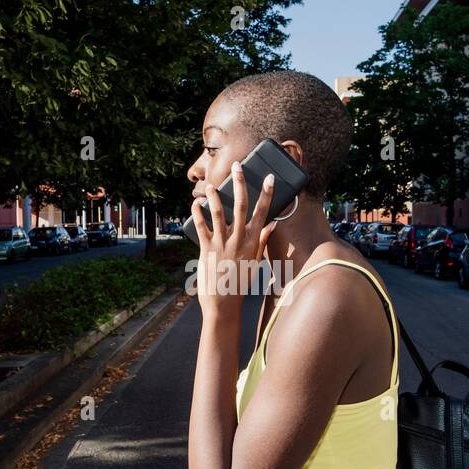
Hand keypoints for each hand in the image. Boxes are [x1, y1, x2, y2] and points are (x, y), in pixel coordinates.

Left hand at [191, 161, 276, 319]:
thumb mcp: (255, 261)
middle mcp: (238, 240)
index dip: (267, 194)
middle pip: (240, 206)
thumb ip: (262, 240)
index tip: (270, 178)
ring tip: (212, 185)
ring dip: (215, 196)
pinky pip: (201, 226)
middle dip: (240, 184)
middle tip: (237, 167)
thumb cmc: (240, 281)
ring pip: (218, 213)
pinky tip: (195, 203)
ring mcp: (222, 243)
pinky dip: (197, 213)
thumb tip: (272, 224)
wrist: (223, 301)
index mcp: (252, 242)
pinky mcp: (206, 249)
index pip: (262, 212)